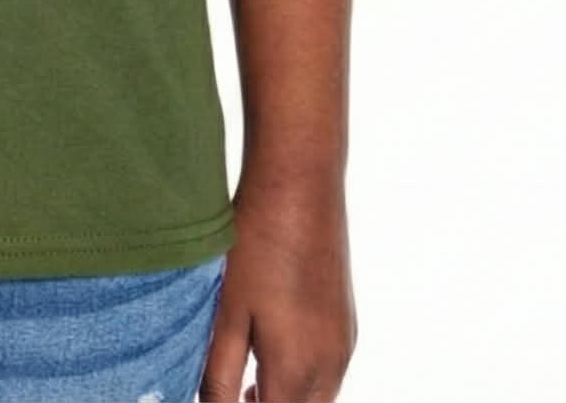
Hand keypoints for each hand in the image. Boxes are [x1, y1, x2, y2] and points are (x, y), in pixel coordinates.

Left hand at [198, 174, 356, 401]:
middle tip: (235, 396)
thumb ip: (219, 374)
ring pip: (319, 398)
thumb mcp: (226, 312)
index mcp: (297, 369)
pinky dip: (303, 379)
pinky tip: (273, 349)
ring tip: (248, 382)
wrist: (299, 184)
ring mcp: (344, 342)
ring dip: (287, 399)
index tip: (224, 397)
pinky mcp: (346, 322)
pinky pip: (328, 372)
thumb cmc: (257, 244)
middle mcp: (330, 364)